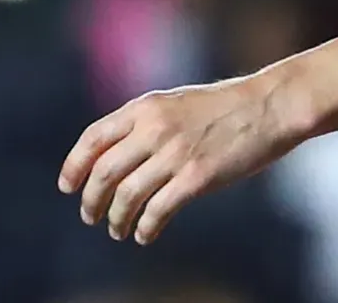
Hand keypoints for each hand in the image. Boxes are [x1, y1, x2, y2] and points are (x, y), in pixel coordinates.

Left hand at [58, 76, 302, 244]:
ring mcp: (175, 153)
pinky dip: (145, 227)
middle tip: (90, 216)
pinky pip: (157, 211)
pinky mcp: (197, 178)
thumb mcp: (176, 102)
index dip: (74, 166)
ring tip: (118, 230)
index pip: (93, 138)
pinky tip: (145, 234)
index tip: (68, 187)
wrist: (270, 106)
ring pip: (126, 196)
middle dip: (91, 200)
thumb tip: (114, 154)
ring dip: (116, 219)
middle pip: (103, 172)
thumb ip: (145, 122)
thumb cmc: (226, 107)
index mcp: (146, 107)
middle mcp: (154, 128)